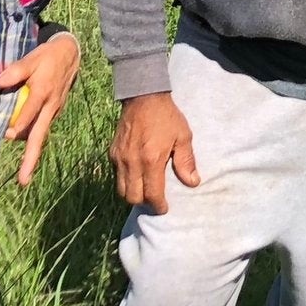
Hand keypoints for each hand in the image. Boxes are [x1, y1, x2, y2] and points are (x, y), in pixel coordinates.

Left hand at [0, 33, 79, 186]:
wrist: (71, 54)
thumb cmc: (47, 56)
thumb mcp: (32, 58)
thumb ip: (16, 70)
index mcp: (44, 91)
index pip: (32, 110)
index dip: (21, 122)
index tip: (9, 134)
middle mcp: (51, 106)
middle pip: (39, 136)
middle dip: (31, 159)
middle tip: (23, 181)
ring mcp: (54, 111)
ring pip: (40, 134)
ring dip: (31, 152)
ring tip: (23, 172)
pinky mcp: (54, 112)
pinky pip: (41, 127)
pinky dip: (31, 136)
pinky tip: (21, 141)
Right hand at [111, 91, 199, 212]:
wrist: (144, 97)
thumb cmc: (167, 117)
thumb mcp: (183, 136)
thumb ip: (186, 161)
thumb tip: (193, 182)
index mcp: (151, 159)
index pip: (152, 194)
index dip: (158, 205)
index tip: (164, 209)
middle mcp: (132, 162)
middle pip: (132, 197)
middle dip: (145, 202)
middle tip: (155, 199)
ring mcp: (120, 158)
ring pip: (121, 189)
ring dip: (133, 194)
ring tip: (145, 190)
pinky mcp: (113, 153)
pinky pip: (117, 176)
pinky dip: (126, 181)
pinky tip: (137, 176)